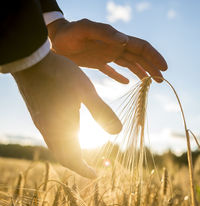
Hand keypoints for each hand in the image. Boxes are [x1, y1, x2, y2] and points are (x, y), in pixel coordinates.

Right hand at [12, 51, 121, 177]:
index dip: (84, 170)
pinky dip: (63, 145)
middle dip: (77, 165)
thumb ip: (102, 112)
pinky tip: (70, 135)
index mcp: (61, 129)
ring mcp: (42, 123)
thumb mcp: (86, 91)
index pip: (72, 159)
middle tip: (90, 169)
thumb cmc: (60, 74)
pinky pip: (51, 139)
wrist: (31, 61)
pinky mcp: (39, 115)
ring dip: (70, 155)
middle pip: (62, 157)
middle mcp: (49, 131)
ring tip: (82, 156)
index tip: (95, 176)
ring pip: (56, 148)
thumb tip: (118, 132)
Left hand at [48, 18, 167, 82]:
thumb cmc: (69, 33)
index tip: (164, 69)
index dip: (154, 57)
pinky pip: (113, 70)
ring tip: (150, 83)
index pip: (141, 47)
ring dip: (141, 72)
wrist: (55, 39)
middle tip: (162, 81)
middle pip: (139, 58)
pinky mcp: (97, 62)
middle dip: (152, 68)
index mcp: (116, 39)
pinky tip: (127, 83)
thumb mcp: (85, 29)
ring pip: (129, 64)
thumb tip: (124, 40)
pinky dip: (121, 76)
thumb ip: (104, 33)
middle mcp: (115, 46)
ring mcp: (107, 54)